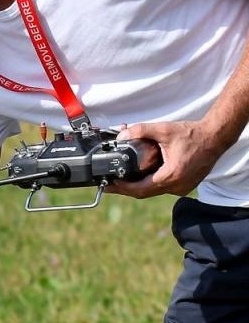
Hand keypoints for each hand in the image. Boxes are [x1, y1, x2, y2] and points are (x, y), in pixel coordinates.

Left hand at [108, 119, 228, 198]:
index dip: (122, 188)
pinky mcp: (185, 185)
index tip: (108, 184)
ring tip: (120, 179)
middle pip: (144, 193)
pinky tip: (139, 176)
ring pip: (153, 191)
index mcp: (171, 176)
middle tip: (109, 184)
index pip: (140, 189)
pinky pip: (162, 188)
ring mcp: (182, 187)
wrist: (215, 137)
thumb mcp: (163, 130)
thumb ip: (140, 131)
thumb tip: (122, 135)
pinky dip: (149, 183)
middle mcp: (177, 186)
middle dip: (125, 189)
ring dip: (137, 186)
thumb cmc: (192, 135)